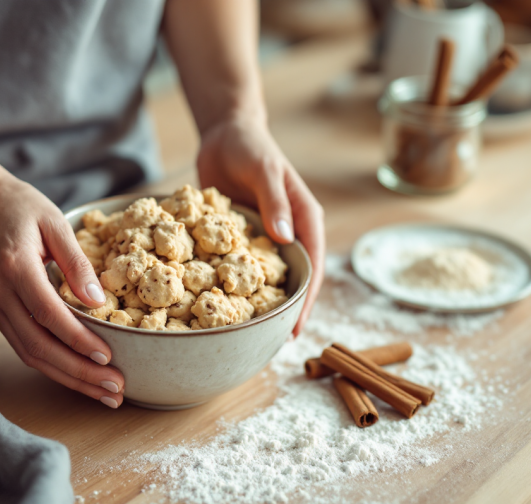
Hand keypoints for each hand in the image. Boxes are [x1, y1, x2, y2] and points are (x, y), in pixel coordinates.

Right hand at [0, 172, 124, 407]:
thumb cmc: (21, 208)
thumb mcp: (55, 223)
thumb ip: (77, 263)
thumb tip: (99, 302)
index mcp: (14, 268)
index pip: (48, 314)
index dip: (79, 340)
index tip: (109, 357)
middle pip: (39, 345)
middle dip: (80, 372)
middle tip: (116, 388)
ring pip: (31, 354)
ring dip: (70, 378)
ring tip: (106, 393)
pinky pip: (25, 347)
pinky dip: (54, 366)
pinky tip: (81, 376)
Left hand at [197, 117, 324, 334]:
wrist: (225, 132)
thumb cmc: (250, 146)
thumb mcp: (264, 170)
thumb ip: (275, 201)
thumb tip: (284, 237)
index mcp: (303, 218)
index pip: (312, 266)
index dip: (305, 300)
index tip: (294, 329)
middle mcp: (287, 232)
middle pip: (292, 279)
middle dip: (284, 310)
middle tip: (269, 344)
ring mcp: (264, 237)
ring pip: (265, 277)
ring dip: (258, 302)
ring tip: (246, 335)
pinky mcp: (240, 237)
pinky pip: (238, 266)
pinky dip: (233, 285)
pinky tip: (218, 305)